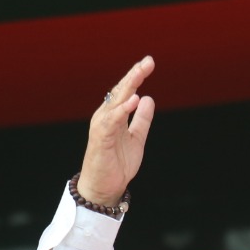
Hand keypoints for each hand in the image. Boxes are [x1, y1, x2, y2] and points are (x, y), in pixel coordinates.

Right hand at [78, 56, 155, 204]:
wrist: (104, 187)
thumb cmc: (117, 163)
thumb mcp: (136, 138)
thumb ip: (142, 120)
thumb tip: (148, 99)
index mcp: (114, 115)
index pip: (126, 91)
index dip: (136, 76)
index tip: (149, 62)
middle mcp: (106, 117)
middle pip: (121, 91)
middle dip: (134, 75)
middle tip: (148, 61)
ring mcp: (102, 126)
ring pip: (115, 101)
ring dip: (128, 87)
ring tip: (140, 74)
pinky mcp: (101, 138)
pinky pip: (112, 121)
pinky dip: (121, 110)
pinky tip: (133, 100)